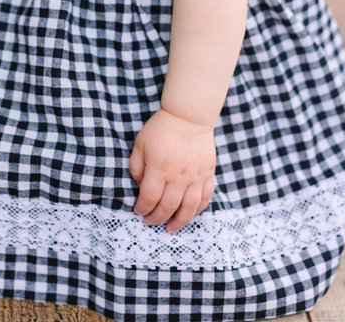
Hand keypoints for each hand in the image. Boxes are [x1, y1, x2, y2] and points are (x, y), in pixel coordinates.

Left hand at [129, 108, 215, 232]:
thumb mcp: (140, 144)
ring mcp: (195, 176)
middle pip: (168, 206)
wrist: (189, 116)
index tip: (138, 211)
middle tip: (150, 222)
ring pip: (189, 208)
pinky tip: (190, 215)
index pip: (149, 197)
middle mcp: (178, 176)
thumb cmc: (161, 129)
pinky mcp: (208, 174)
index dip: (142, 208)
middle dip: (156, 218)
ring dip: (179, 222)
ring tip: (171, 228)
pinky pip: (205, 198)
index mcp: (159, 168)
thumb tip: (140, 187)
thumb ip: (136, 167)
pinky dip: (198, 210)